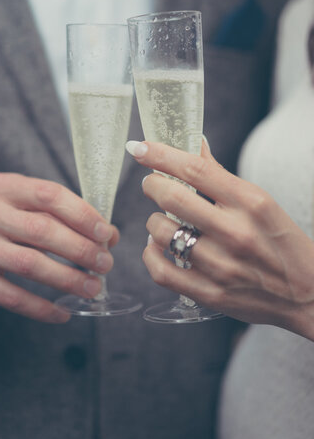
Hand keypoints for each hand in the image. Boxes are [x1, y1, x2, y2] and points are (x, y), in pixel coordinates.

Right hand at [0, 172, 118, 323]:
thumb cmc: (1, 227)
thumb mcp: (23, 209)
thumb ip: (61, 216)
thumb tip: (108, 236)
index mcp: (0, 185)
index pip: (49, 194)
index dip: (83, 215)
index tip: (107, 235)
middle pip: (42, 230)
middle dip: (81, 250)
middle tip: (105, 265)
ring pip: (30, 264)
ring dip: (68, 279)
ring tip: (92, 288)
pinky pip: (11, 296)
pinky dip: (41, 307)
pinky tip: (63, 313)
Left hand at [126, 140, 313, 339]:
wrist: (307, 294)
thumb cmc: (281, 242)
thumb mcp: (261, 202)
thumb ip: (220, 176)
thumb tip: (192, 145)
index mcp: (251, 202)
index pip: (195, 170)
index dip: (161, 155)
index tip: (141, 148)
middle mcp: (236, 233)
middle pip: (172, 197)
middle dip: (152, 184)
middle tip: (152, 183)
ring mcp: (222, 266)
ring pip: (162, 232)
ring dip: (153, 220)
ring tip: (161, 219)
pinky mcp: (210, 294)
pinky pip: (161, 271)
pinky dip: (150, 254)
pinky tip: (156, 246)